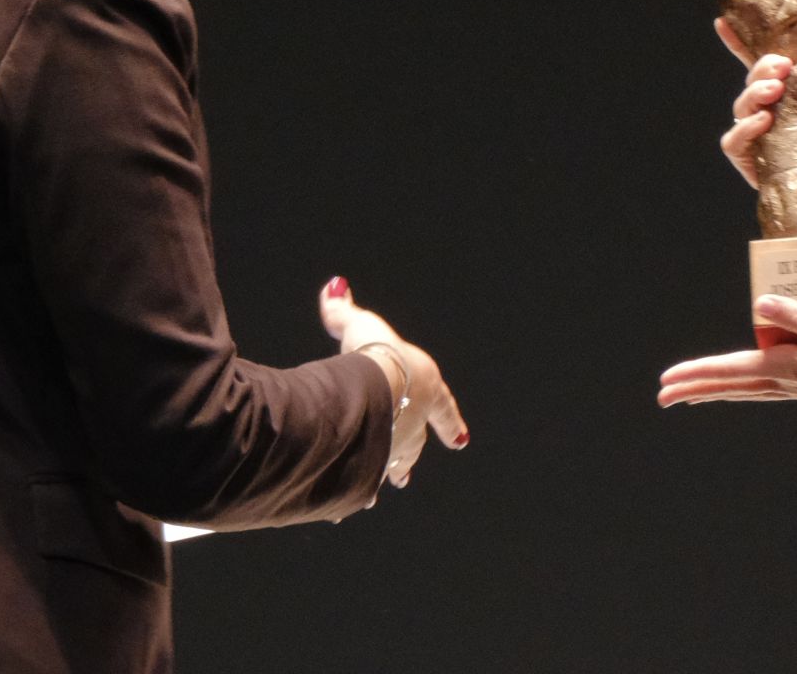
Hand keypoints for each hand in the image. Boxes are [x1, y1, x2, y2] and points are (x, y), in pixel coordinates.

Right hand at [319, 279, 468, 494]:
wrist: (372, 386)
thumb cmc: (375, 354)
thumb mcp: (360, 325)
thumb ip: (344, 311)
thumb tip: (336, 287)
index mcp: (426, 389)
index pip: (444, 409)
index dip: (450, 421)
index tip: (460, 441)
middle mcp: (416, 422)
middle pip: (416, 443)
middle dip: (411, 455)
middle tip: (409, 474)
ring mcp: (396, 446)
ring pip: (393, 465)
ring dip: (390, 474)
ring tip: (387, 488)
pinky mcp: (373, 464)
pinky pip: (363, 484)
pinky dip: (355, 493)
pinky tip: (345, 509)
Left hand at [657, 294, 796, 425]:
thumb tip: (764, 305)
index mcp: (790, 367)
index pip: (734, 371)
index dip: (699, 373)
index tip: (668, 381)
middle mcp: (789, 381)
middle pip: (733, 386)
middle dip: (696, 389)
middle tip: (662, 396)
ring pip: (747, 390)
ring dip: (717, 391)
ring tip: (690, 395)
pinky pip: (766, 389)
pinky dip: (744, 388)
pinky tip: (744, 387)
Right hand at [716, 18, 796, 232]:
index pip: (771, 70)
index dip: (744, 45)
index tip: (725, 21)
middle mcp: (781, 119)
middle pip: (754, 84)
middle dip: (760, 68)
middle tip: (781, 66)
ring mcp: (768, 143)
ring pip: (741, 108)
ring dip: (751, 93)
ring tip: (773, 91)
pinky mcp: (760, 168)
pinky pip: (736, 145)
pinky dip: (742, 130)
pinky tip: (761, 122)